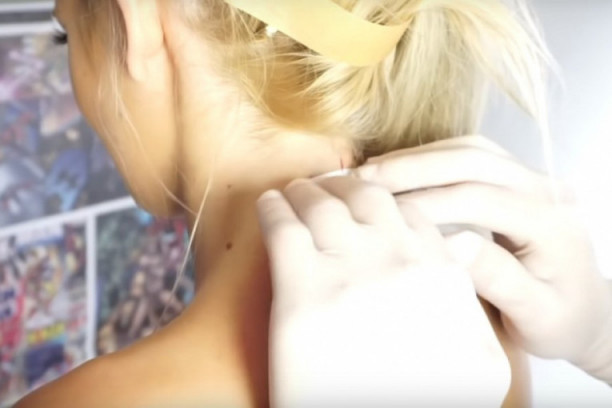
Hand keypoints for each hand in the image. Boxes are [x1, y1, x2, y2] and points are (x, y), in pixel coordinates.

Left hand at [257, 176, 510, 406]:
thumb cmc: (420, 396)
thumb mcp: (475, 359)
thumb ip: (462, 301)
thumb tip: (452, 254)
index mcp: (439, 274)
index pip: (407, 211)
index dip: (380, 198)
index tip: (362, 198)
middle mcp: (397, 261)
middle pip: (365, 195)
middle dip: (342, 183)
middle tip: (324, 186)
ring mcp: (349, 271)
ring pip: (321, 202)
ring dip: (305, 189)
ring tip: (294, 191)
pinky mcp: (299, 291)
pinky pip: (282, 225)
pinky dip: (273, 207)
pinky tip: (269, 205)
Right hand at [356, 135, 611, 380]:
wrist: (586, 311)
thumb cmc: (562, 320)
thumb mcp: (537, 315)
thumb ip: (499, 279)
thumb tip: (453, 245)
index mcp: (553, 224)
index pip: (482, 199)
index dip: (428, 203)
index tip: (384, 215)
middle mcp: (547, 190)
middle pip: (475, 160)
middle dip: (414, 166)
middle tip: (367, 178)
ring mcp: (533, 178)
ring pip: (471, 149)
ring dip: (419, 156)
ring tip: (375, 171)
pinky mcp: (516, 178)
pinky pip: (471, 154)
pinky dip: (431, 157)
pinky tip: (401, 170)